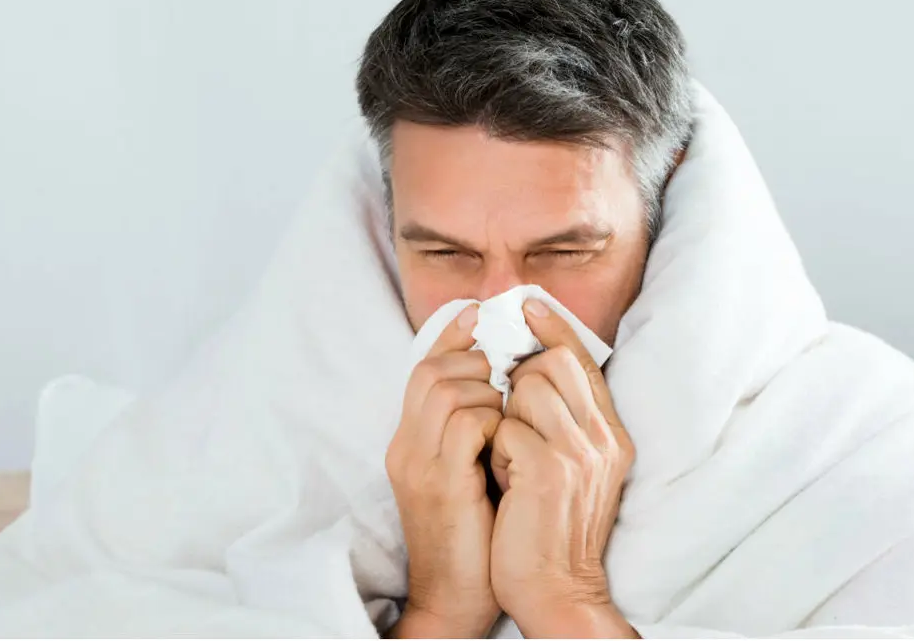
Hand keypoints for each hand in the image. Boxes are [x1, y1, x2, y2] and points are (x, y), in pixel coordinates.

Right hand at [385, 304, 503, 638]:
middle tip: (506, 379)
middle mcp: (406, 447)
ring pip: (449, 388)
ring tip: (508, 418)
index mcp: (410, 442)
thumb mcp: (468, 472)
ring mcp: (419, 464)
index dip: (452, 335)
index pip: (423, 367)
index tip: (481, 313)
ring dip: (489, 392)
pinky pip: (467, 423)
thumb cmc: (476, 535)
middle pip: (431, 369)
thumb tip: (501, 378)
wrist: (456, 600)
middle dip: (476, 361)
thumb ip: (472, 429)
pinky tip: (508, 443)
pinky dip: (495, 421)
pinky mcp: (440, 484)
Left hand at [488, 299, 637, 637]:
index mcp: (611, 435)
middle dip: (520, 378)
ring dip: (505, 417)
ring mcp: (579, 453)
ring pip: (527, 388)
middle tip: (510, 413)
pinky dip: (496, 450)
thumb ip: (564, 423)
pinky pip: (506, 428)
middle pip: (554, 363)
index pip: (584, 362)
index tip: (528, 304)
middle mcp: (602, 438)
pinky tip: (504, 480)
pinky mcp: (548, 471)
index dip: (555, 328)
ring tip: (508, 457)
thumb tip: (530, 372)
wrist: (556, 591)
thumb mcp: (573, 471)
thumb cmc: (551, 530)